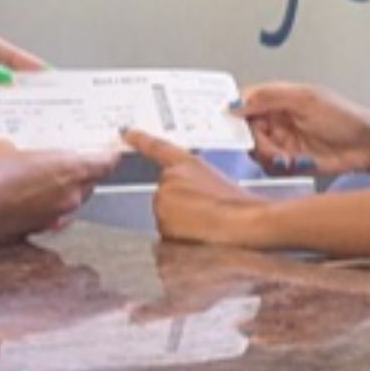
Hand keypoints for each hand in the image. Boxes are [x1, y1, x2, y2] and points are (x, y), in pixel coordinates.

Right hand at [0, 140, 117, 235]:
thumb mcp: (4, 146)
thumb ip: (20, 148)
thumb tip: (12, 149)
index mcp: (71, 170)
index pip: (106, 163)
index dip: (109, 155)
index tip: (110, 150)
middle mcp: (70, 196)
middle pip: (90, 183)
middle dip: (82, 173)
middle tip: (68, 161)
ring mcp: (56, 216)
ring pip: (71, 200)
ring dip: (62, 191)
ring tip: (41, 178)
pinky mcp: (39, 230)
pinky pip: (52, 214)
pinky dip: (45, 206)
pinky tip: (26, 198)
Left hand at [122, 129, 272, 247]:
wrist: (244, 222)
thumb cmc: (240, 204)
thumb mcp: (219, 182)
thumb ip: (194, 182)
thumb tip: (189, 198)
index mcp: (187, 163)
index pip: (157, 147)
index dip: (140, 139)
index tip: (125, 132)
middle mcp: (170, 178)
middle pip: (164, 196)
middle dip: (179, 207)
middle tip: (204, 214)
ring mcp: (163, 200)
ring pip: (165, 217)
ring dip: (179, 224)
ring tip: (205, 225)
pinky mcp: (161, 222)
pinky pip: (165, 234)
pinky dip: (178, 238)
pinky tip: (197, 236)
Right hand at [234, 82, 369, 176]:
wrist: (367, 146)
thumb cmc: (344, 117)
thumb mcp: (306, 100)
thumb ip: (269, 97)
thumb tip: (236, 103)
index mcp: (278, 99)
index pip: (244, 101)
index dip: (231, 110)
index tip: (223, 120)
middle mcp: (276, 120)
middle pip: (244, 129)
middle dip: (253, 138)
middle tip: (267, 144)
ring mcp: (281, 142)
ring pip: (255, 150)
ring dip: (268, 154)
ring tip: (286, 155)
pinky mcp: (288, 162)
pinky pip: (268, 167)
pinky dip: (278, 166)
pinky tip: (295, 162)